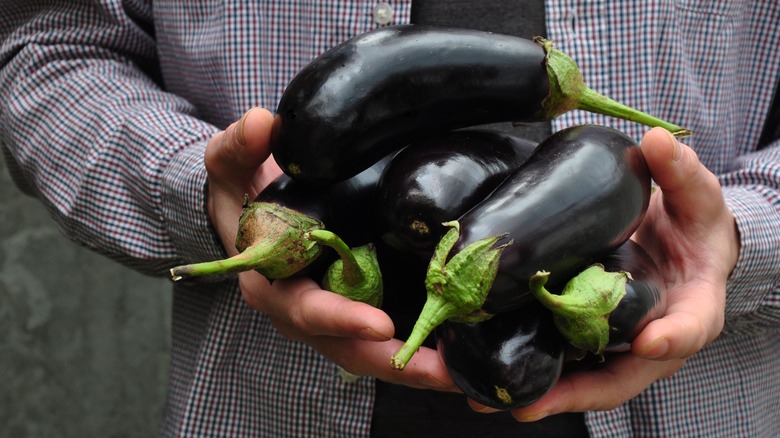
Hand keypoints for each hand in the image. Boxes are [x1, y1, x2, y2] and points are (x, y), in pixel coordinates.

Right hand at [203, 108, 455, 390]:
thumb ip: (238, 147)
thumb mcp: (231, 165)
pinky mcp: (358, 307)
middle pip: (349, 349)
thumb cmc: (243, 190)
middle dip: (396, 363)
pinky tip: (464, 353)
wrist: (251, 206)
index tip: (380, 324)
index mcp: (273, 286)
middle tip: (444, 372)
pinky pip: (389, 339)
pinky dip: (424, 347)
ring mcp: (334, 315)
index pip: (307, 310)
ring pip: (374, 354)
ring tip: (466, 375)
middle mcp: (304, 312)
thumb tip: (261, 123)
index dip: (341, 319)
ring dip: (419, 367)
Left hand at [472, 127, 739, 419]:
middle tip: (527, 405)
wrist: (673, 236)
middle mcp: (649, 336)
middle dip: (573, 394)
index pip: (689, 327)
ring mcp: (611, 338)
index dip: (672, 336)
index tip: (652, 340)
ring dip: (536, 392)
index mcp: (690, 307)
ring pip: (579, 376)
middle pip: (617, 377)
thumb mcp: (697, 197)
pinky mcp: (581, 328)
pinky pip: (554, 352)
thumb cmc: (692, 224)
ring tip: (484, 398)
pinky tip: (479, 365)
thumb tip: (657, 142)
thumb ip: (681, 173)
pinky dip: (522, 364)